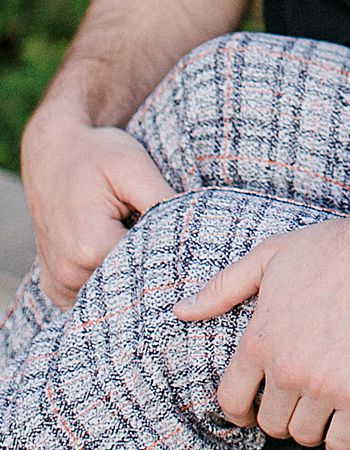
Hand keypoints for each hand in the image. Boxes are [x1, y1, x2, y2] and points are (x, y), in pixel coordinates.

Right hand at [20, 117, 176, 308]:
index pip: (149, 272)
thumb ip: (162, 201)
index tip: (190, 246)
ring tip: (144, 249)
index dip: (174, 259)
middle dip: (154, 273)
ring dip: (131, 281)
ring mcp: (58, 284)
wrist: (52, 151)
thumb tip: (197, 230)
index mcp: (92, 248)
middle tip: (172, 248)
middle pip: (130, 288)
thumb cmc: (95, 154)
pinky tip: (122, 260)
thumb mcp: (134, 166)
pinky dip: (109, 286)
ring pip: (112, 296)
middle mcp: (70, 274)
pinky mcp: (54, 285)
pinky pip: (90, 298)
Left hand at [175, 217, 349, 449]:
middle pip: (270, 424)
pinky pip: (341, 443)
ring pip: (304, 436)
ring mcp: (325, 385)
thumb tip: (181, 311)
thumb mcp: (270, 256)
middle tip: (296, 400)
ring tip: (321, 406)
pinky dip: (340, 440)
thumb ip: (223, 287)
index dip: (240, 411)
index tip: (253, 409)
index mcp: (259, 340)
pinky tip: (345, 423)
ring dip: (310, 426)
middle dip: (280, 414)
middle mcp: (287, 369)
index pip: (231, 401)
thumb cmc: (331, 249)